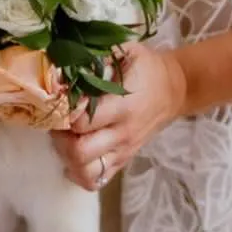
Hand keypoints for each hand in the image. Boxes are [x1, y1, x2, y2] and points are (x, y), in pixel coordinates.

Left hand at [54, 42, 186, 190]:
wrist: (174, 89)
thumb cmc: (145, 67)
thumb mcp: (125, 51)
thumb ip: (96, 55)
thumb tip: (64, 60)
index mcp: (122, 106)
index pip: (82, 122)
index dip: (63, 113)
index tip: (58, 101)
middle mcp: (122, 133)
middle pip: (79, 152)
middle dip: (60, 138)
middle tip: (57, 121)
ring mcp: (123, 150)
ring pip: (85, 171)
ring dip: (67, 157)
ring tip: (65, 137)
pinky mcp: (124, 160)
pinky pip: (96, 180)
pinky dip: (78, 172)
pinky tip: (73, 154)